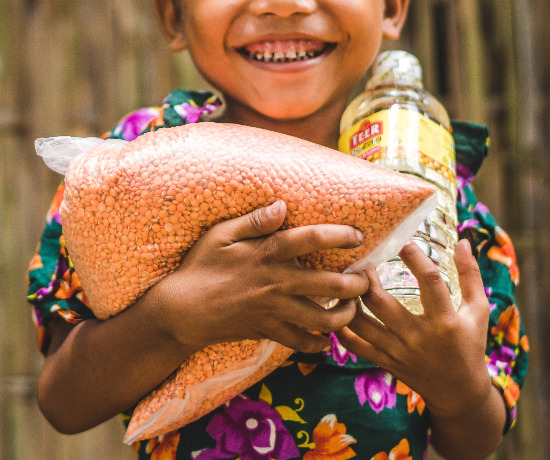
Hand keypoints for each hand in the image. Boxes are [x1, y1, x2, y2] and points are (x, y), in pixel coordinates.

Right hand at [147, 200, 370, 353]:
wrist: (182, 311)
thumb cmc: (200, 267)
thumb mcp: (220, 235)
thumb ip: (253, 221)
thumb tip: (282, 205)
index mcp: (266, 255)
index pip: (311, 240)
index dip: (339, 235)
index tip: (358, 235)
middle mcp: (276, 283)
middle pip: (331, 285)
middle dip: (357, 283)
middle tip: (366, 277)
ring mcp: (274, 311)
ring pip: (324, 319)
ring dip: (346, 315)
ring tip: (354, 306)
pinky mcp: (269, 331)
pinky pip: (302, 343)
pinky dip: (319, 343)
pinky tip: (327, 338)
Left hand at [337, 239, 494, 417]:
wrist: (459, 392)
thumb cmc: (470, 345)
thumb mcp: (478, 311)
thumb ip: (471, 276)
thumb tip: (463, 241)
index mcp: (446, 322)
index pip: (430, 282)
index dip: (415, 258)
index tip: (402, 239)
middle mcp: (418, 337)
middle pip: (381, 302)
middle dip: (366, 277)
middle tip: (359, 257)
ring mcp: (398, 352)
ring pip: (360, 323)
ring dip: (348, 299)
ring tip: (345, 278)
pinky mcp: (384, 362)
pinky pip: (353, 344)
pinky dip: (340, 326)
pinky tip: (339, 306)